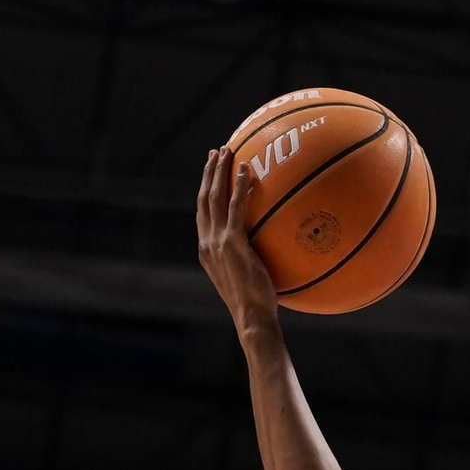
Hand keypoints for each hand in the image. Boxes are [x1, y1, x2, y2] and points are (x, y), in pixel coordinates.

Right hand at [197, 147, 280, 336]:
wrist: (252, 319)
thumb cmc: (256, 306)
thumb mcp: (247, 278)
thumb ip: (248, 259)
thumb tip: (266, 250)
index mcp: (207, 251)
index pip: (203, 214)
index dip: (205, 190)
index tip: (211, 172)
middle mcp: (207, 243)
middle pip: (204, 199)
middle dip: (209, 173)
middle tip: (216, 152)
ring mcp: (217, 243)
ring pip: (214, 198)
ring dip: (219, 171)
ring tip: (228, 151)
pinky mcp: (233, 244)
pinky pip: (236, 208)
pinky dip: (239, 186)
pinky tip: (247, 170)